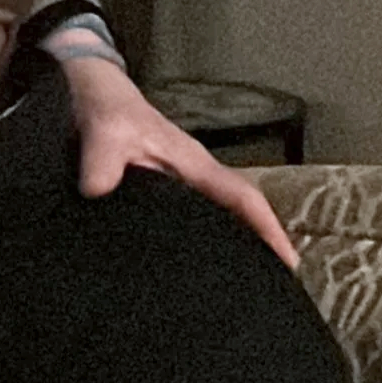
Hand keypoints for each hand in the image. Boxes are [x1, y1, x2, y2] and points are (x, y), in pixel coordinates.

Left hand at [55, 46, 298, 267]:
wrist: (93, 93)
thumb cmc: (109, 108)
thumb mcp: (105, 131)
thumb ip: (101, 161)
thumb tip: (98, 192)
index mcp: (194, 165)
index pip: (242, 198)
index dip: (267, 228)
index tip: (289, 262)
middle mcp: (194, 177)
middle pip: (240, 214)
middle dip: (261, 247)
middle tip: (274, 289)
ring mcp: (180, 184)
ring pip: (219, 218)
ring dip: (234, 246)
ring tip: (242, 288)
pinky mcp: (161, 191)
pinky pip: (192, 220)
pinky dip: (203, 241)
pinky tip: (191, 269)